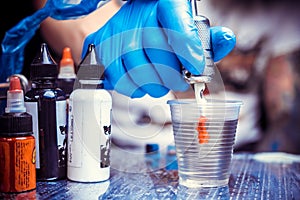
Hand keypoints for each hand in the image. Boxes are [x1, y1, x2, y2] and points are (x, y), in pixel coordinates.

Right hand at [83, 0, 235, 97]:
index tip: (196, 68)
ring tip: (160, 81)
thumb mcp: (187, 25)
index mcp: (165, 4)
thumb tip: (225, 40)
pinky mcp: (101, 47)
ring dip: (155, 85)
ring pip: (139, 73)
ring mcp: (117, 32)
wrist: (132, 16)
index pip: (179, 28)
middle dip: (174, 77)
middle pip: (159, 56)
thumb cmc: (161, 24)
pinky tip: (141, 80)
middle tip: (180, 81)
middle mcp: (138, 16)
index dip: (189, 52)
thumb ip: (208, 37)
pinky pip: (119, 79)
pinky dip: (134, 87)